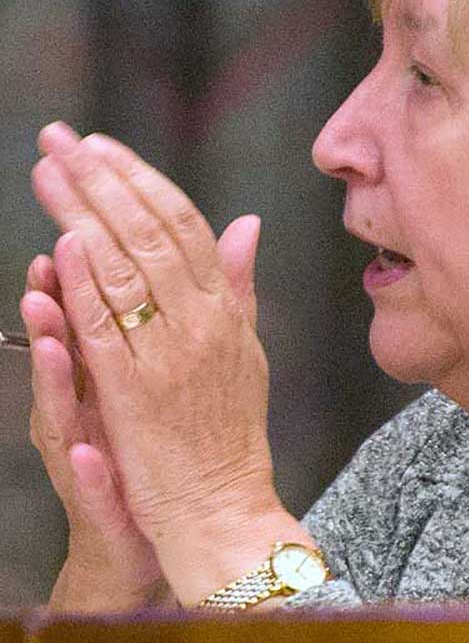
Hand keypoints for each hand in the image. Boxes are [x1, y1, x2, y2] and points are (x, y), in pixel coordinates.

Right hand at [22, 253, 165, 610]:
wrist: (175, 518)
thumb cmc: (159, 439)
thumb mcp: (163, 370)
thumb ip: (160, 318)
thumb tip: (163, 258)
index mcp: (108, 371)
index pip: (89, 314)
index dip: (81, 273)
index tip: (76, 227)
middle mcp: (87, 407)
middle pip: (66, 351)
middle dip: (53, 308)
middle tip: (45, 269)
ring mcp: (90, 450)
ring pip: (65, 410)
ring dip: (56, 378)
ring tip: (50, 344)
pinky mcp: (105, 496)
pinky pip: (92, 480)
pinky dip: (89, 466)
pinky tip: (89, 452)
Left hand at [31, 122, 295, 603]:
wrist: (225, 503)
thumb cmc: (231, 429)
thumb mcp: (246, 348)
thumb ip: (239, 285)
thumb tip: (247, 223)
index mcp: (227, 310)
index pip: (186, 225)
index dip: (142, 180)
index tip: (103, 147)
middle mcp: (204, 323)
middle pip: (151, 233)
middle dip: (103, 180)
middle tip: (61, 138)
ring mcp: (171, 356)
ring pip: (127, 269)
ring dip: (83, 214)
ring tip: (48, 172)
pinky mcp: (137, 394)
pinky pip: (109, 330)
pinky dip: (86, 285)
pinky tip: (61, 246)